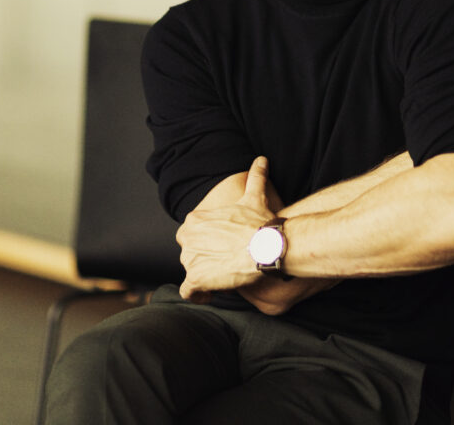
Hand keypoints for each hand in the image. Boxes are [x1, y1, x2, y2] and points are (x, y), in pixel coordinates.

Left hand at [178, 155, 273, 302]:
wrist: (266, 247)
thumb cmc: (259, 222)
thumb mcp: (254, 196)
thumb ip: (255, 177)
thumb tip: (262, 159)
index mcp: (195, 219)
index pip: (192, 233)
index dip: (206, 241)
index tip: (221, 246)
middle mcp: (187, 238)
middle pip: (189, 252)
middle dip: (202, 258)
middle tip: (222, 262)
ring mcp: (190, 259)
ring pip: (190, 271)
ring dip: (202, 276)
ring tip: (221, 278)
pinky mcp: (196, 279)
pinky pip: (189, 292)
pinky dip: (197, 294)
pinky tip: (210, 293)